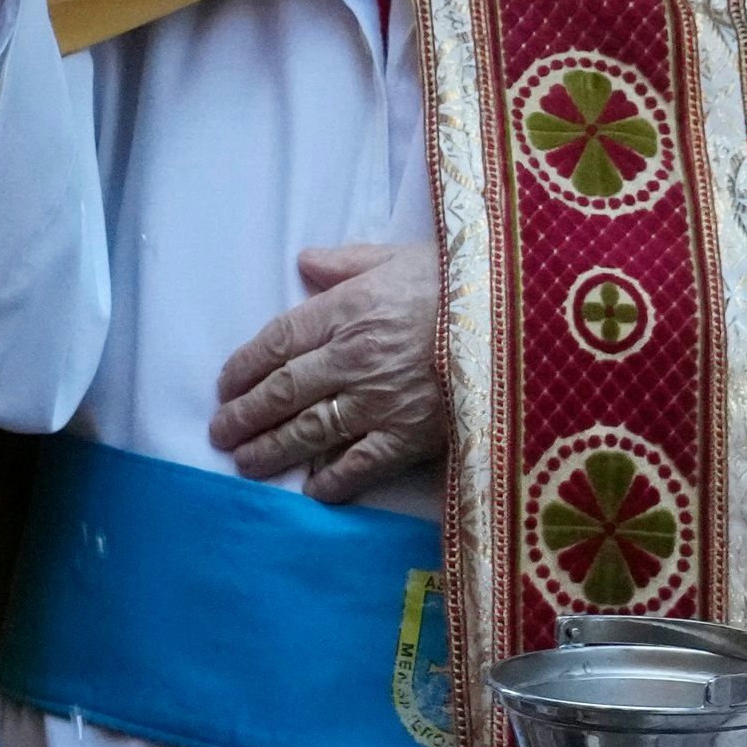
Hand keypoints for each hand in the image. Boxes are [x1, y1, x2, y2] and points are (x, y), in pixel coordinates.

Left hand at [206, 244, 446, 501]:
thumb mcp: (404, 255)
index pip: (278, 341)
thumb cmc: (467, 282)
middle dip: (244, 415)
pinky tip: (312, 491)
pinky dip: (332, 481)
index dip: (244, 366)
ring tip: (245, 463)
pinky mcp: (410, 437)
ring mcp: (379, 402)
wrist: (526, 320)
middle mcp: (352, 358)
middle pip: (282, 392)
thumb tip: (304, 262)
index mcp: (348, 310)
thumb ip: (349, 262)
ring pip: (308, 431)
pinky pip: (359, 465)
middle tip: (220, 432)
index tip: (225, 384)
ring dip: (271, 450)